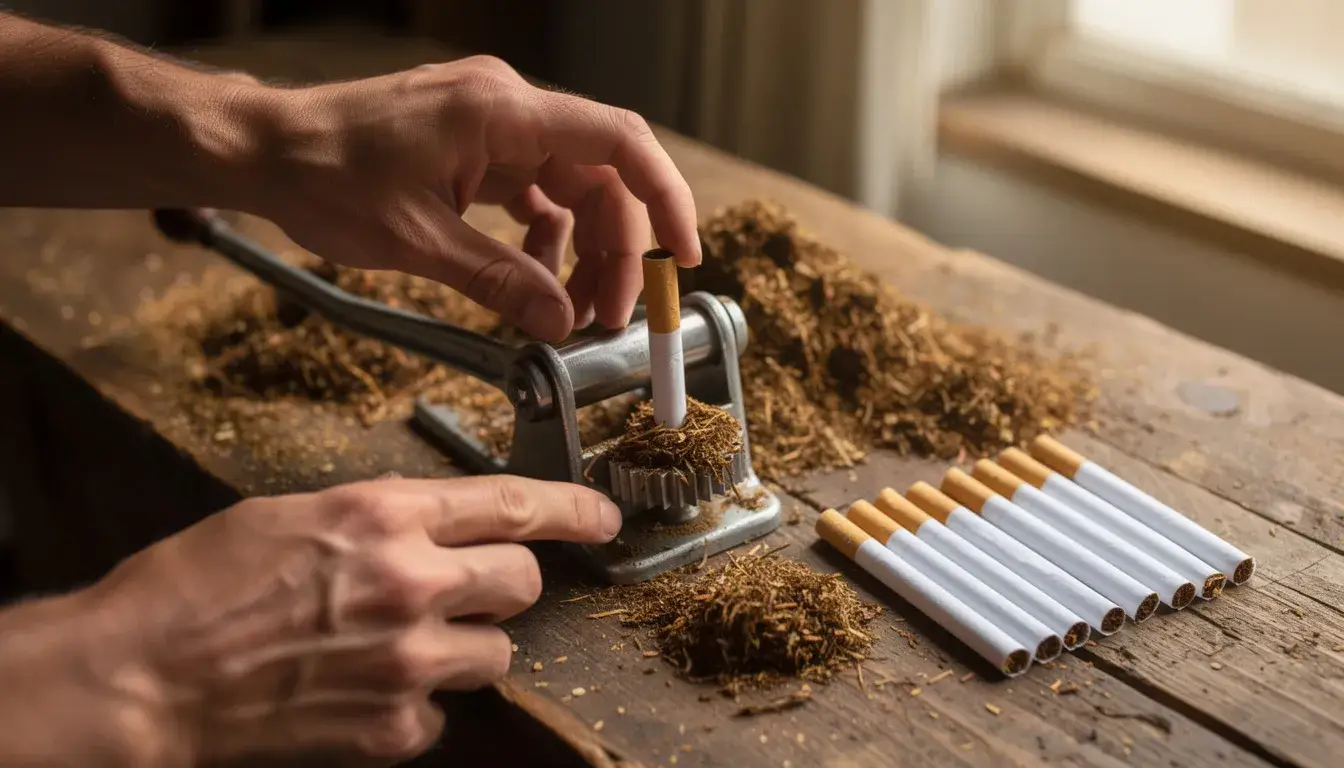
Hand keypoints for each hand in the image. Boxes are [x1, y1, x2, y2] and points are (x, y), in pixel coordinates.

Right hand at [88, 475, 621, 765]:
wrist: (140, 677)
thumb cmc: (195, 587)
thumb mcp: (293, 515)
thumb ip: (379, 519)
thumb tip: (434, 526)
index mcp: (384, 516)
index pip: (513, 504)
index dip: (571, 509)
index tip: (601, 515)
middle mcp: (410, 584)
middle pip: (521, 582)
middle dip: (507, 582)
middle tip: (470, 588)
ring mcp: (407, 661)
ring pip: (496, 654)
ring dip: (464, 646)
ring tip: (400, 645)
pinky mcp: (392, 727)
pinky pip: (444, 712)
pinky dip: (419, 703)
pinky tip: (367, 690)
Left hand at [252, 55, 700, 341]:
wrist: (264, 149)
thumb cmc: (324, 178)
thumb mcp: (416, 243)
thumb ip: (497, 281)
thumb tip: (559, 323)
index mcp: (500, 112)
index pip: (617, 141)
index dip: (665, 197)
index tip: (682, 255)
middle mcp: (507, 107)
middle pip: (601, 176)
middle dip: (616, 250)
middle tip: (606, 318)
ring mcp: (493, 125)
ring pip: (573, 187)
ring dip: (581, 249)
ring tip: (568, 310)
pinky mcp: (477, 146)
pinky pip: (537, 190)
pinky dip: (544, 236)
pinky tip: (530, 276)